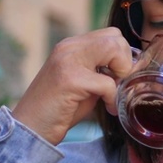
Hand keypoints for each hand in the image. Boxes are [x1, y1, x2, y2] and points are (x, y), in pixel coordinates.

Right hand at [12, 28, 135, 144]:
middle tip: (119, 85)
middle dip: (125, 63)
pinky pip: (108, 83)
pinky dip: (113, 99)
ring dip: (121, 75)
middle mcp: (69, 47)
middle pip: (115, 38)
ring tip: (113, 95)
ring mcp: (68, 61)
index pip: (111, 35)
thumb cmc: (59, 109)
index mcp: (71, 46)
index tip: (120, 78)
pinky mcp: (70, 79)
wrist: (30, 128)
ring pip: (113, 49)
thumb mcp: (84, 82)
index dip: (123, 56)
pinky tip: (109, 108)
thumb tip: (132, 67)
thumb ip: (103, 70)